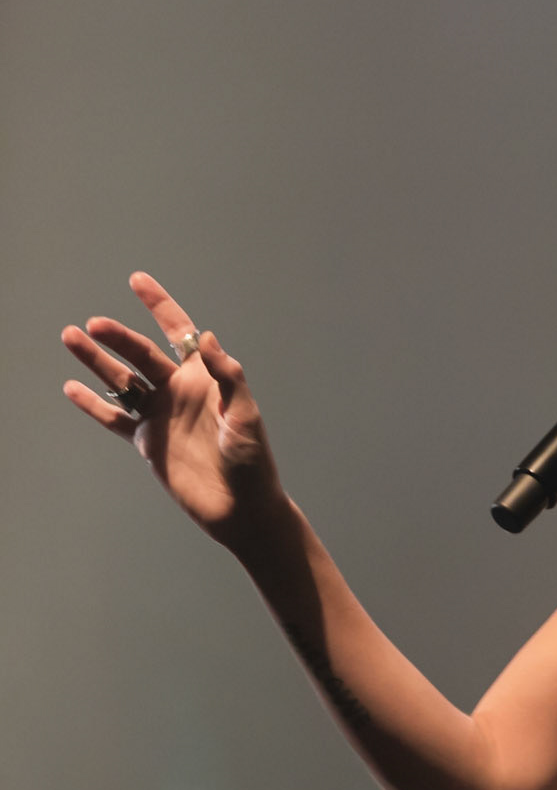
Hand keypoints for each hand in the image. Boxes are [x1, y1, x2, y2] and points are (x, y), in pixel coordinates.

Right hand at [61, 273, 285, 549]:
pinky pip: (115, 418)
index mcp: (205, 378)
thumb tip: (207, 336)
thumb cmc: (253, 462)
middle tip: (94, 325)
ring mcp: (161, 415)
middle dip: (118, 338)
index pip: (180, 332)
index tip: (137, 281)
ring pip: (122, 381)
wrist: (241, 509)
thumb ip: (228, 377)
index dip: (160, 306)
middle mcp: (179, 391)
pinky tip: (71, 387)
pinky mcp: (148, 442)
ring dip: (97, 361)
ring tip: (71, 337)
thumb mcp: (245, 416)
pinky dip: (93, 405)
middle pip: (142, 354)